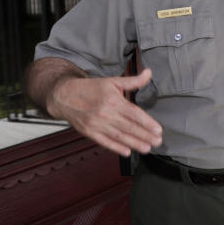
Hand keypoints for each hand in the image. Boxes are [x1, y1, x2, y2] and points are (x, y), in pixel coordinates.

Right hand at [47, 68, 162, 156]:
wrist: (65, 96)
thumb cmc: (91, 88)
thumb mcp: (113, 81)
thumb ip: (133, 81)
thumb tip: (149, 73)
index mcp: (113, 101)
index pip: (134, 113)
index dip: (147, 122)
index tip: (158, 130)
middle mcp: (106, 114)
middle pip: (129, 127)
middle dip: (145, 136)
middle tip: (157, 142)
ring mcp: (97, 124)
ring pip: (119, 136)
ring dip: (134, 143)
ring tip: (147, 148)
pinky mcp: (89, 132)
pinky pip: (105, 142)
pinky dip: (116, 147)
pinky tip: (127, 152)